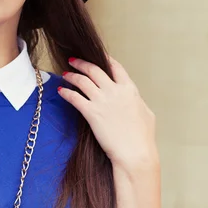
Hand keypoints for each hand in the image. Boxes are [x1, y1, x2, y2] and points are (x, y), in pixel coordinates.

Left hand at [57, 56, 157, 170]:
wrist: (135, 154)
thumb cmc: (142, 138)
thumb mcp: (147, 114)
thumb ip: (137, 102)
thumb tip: (133, 98)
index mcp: (129, 90)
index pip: (115, 67)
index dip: (104, 58)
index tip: (97, 54)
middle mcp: (115, 91)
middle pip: (94, 69)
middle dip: (81, 63)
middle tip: (72, 60)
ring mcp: (102, 101)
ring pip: (82, 80)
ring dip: (71, 75)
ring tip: (64, 74)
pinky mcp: (91, 112)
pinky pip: (74, 97)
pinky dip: (66, 92)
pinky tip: (61, 91)